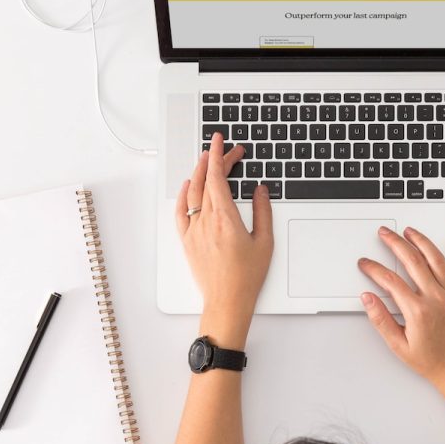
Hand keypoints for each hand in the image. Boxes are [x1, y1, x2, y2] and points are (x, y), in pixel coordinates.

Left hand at [175, 134, 273, 348]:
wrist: (227, 301)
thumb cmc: (246, 277)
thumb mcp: (264, 242)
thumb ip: (263, 211)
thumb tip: (260, 190)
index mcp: (226, 219)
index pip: (218, 178)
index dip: (219, 156)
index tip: (222, 142)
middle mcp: (206, 222)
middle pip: (206, 181)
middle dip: (215, 160)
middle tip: (225, 149)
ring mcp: (194, 231)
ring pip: (192, 193)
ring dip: (199, 173)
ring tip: (206, 159)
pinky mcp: (187, 241)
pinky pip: (181, 212)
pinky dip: (183, 195)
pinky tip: (188, 186)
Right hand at [357, 226, 444, 392]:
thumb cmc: (432, 361)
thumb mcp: (398, 345)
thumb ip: (381, 319)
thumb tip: (368, 298)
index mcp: (418, 311)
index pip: (390, 281)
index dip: (374, 268)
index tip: (366, 263)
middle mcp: (436, 299)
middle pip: (412, 261)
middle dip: (394, 243)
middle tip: (384, 234)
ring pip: (436, 259)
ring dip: (421, 241)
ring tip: (409, 231)